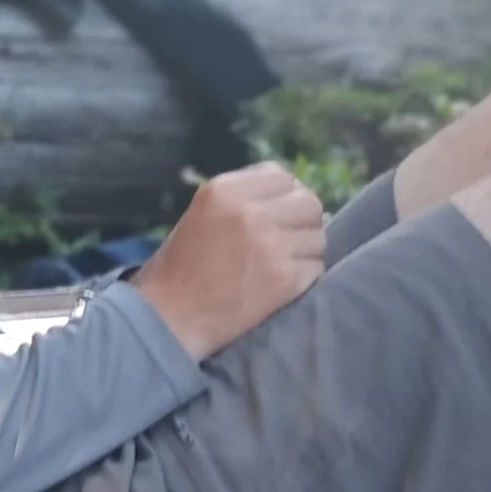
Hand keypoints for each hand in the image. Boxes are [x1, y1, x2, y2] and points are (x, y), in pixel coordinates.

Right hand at [132, 164, 326, 360]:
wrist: (172, 314)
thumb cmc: (183, 262)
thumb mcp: (204, 210)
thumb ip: (245, 195)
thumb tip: (293, 193)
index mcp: (224, 190)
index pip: (281, 176)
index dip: (284, 195)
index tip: (278, 213)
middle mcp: (251, 212)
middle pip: (308, 202)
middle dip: (302, 219)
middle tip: (288, 237)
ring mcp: (272, 245)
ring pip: (317, 235)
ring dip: (306, 248)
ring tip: (284, 260)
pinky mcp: (286, 279)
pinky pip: (316, 265)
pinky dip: (305, 274)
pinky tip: (284, 280)